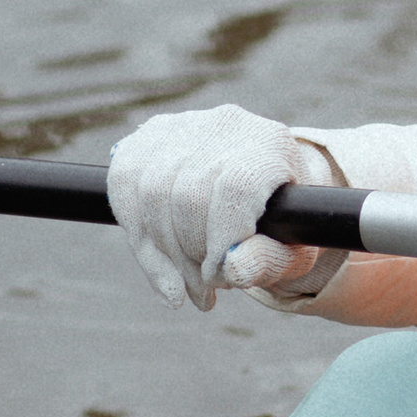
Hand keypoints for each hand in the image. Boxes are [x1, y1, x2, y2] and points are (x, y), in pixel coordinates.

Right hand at [107, 105, 326, 311]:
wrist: (263, 189)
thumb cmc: (282, 224)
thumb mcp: (292, 251)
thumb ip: (269, 261)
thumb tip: (233, 269)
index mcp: (270, 144)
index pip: (234, 187)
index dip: (219, 241)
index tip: (220, 281)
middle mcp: (225, 124)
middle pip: (187, 193)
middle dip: (188, 257)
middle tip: (203, 291)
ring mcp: (182, 125)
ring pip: (149, 190)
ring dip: (161, 252)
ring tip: (184, 283)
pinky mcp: (148, 136)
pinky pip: (123, 185)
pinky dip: (137, 234)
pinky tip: (158, 260)